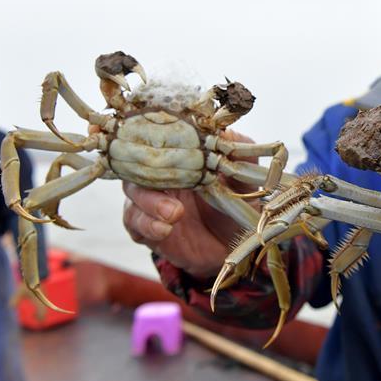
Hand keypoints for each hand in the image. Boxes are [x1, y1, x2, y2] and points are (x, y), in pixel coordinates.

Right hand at [121, 130, 256, 279]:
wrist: (237, 246)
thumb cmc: (239, 207)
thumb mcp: (246, 181)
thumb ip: (241, 157)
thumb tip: (227, 134)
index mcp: (181, 159)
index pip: (158, 141)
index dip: (157, 140)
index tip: (166, 141)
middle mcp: (162, 177)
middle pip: (138, 165)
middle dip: (151, 175)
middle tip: (171, 183)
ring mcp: (151, 203)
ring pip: (133, 194)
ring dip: (149, 203)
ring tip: (173, 214)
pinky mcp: (147, 229)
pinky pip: (134, 223)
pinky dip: (146, 225)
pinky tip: (164, 229)